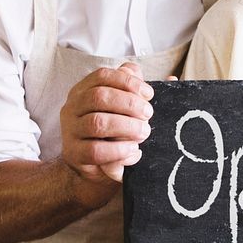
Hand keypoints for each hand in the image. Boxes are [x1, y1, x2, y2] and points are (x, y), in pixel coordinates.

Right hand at [60, 61, 154, 184]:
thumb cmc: (114, 131)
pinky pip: (95, 151)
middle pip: (99, 97)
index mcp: (83, 90)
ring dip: (126, 127)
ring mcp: (71, 130)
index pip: (103, 76)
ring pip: (97, 123)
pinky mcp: (74, 153)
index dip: (128, 82)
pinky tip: (134, 151)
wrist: (97, 166)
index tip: (149, 93)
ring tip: (144, 132)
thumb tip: (171, 80)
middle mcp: (73, 107)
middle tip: (149, 114)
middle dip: (129, 104)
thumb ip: (141, 92)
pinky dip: (118, 150)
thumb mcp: (125, 109)